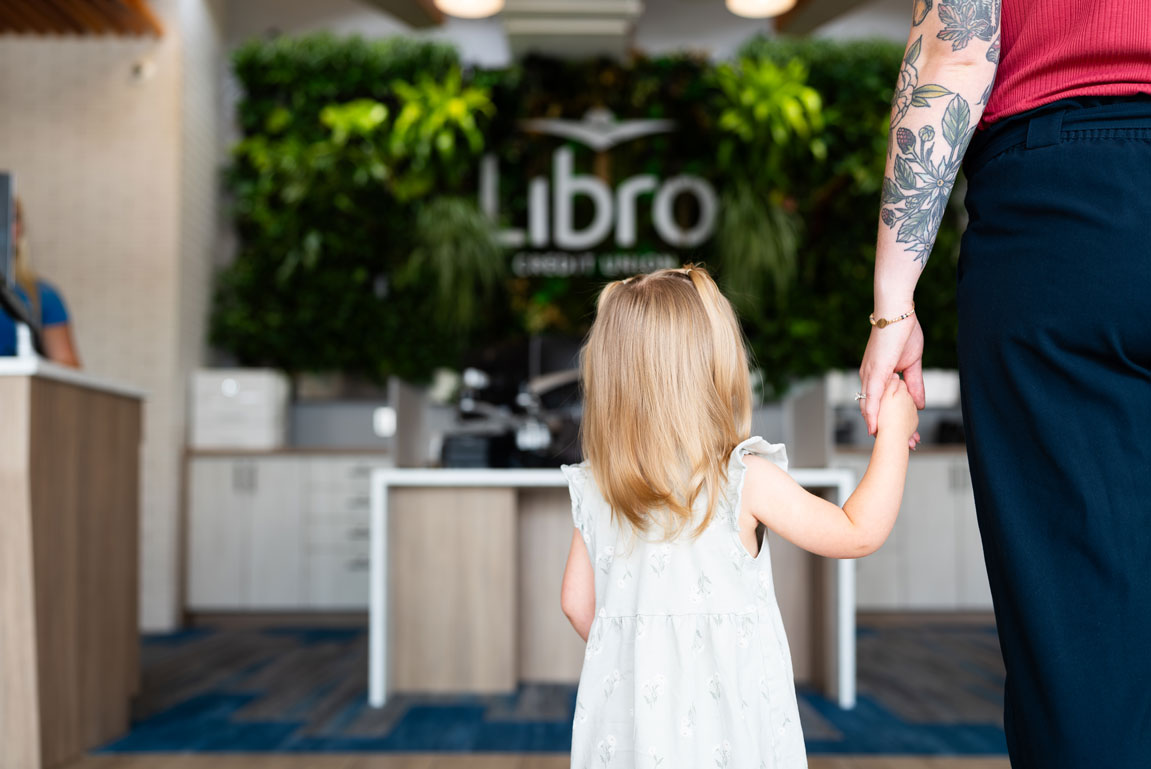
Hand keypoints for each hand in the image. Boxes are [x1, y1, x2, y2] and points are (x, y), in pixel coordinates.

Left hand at [859, 315, 925, 446]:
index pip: (879, 405)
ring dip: (882, 428)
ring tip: (895, 444)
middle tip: (906, 446)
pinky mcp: (875, 371)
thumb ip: (914, 384)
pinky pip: (871, 396)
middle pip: (874, 411)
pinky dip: (872, 413)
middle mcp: (868, 377)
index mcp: (876, 376)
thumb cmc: (902, 331)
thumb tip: (920, 403)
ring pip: (871, 408)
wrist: (897, 311)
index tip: (903, 436)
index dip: (889, 422)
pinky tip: (874, 428)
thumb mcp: (911, 364)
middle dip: (888, 430)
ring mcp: (869, 375)